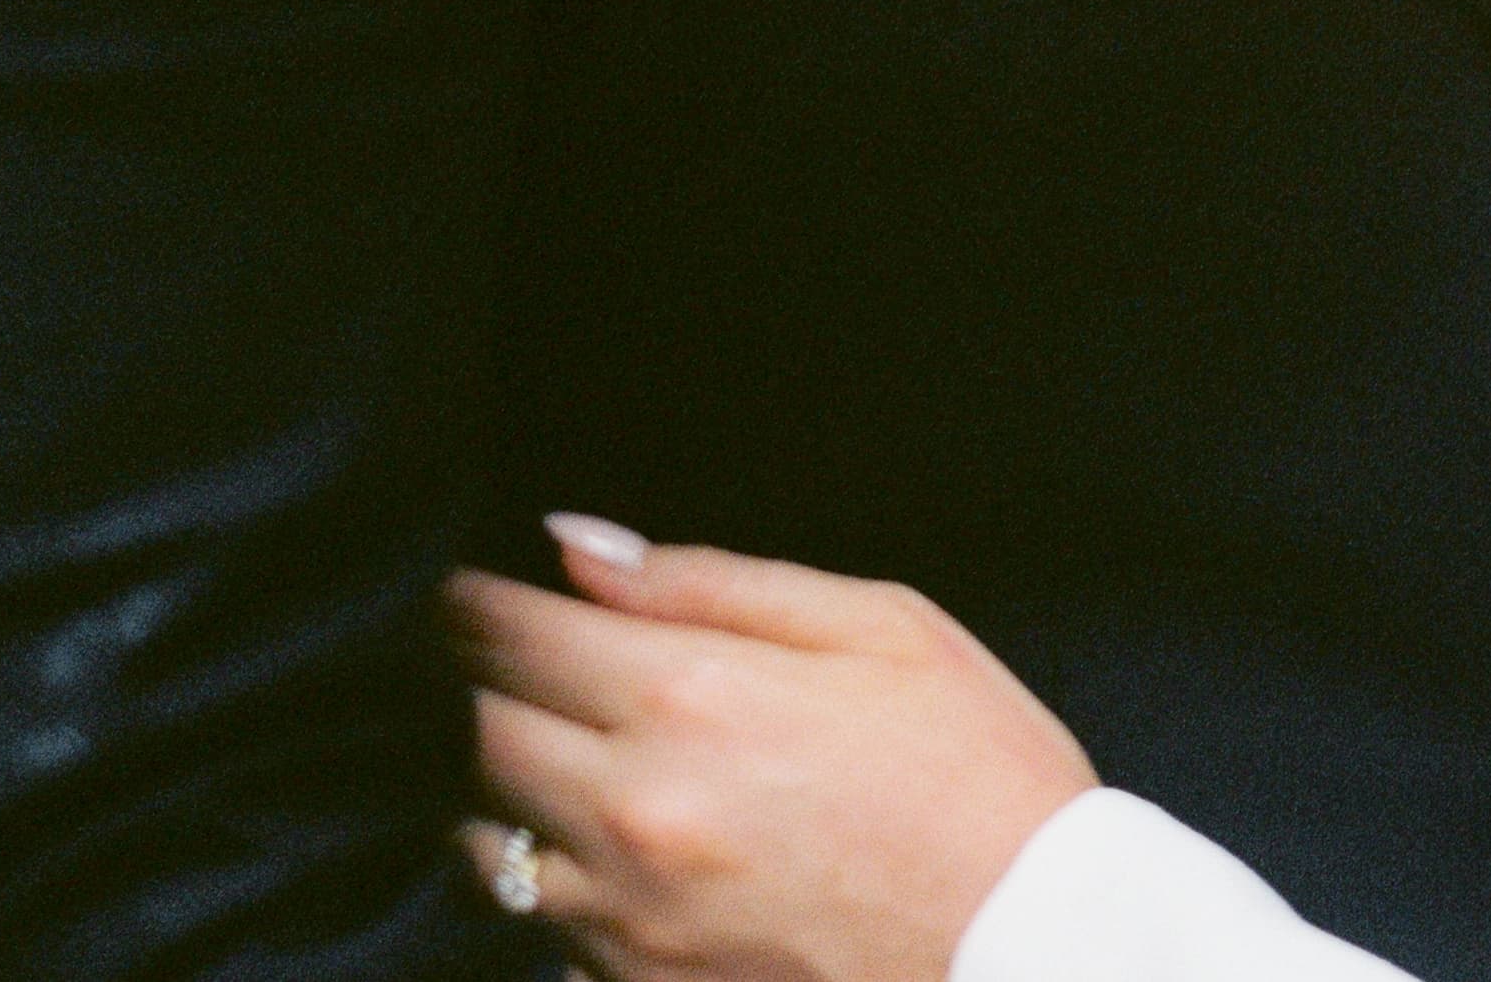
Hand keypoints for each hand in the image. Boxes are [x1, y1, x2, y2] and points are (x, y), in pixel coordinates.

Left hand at [445, 519, 1095, 981]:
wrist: (1029, 943)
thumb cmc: (973, 766)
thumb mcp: (876, 624)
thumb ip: (710, 582)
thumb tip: (579, 549)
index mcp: (693, 696)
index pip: (515, 636)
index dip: (471, 603)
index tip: (462, 587)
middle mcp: (636, 810)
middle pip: (478, 736)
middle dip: (469, 686)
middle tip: (484, 656)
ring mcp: (629, 918)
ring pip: (487, 846)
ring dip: (496, 790)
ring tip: (536, 749)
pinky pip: (542, 931)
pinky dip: (548, 882)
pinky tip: (593, 848)